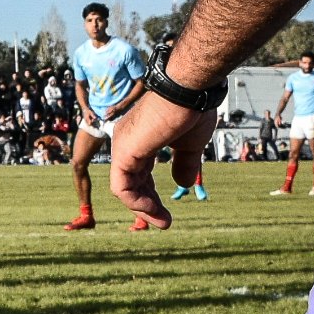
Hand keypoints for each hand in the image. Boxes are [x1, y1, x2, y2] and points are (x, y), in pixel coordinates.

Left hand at [111, 91, 216, 228]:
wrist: (189, 91)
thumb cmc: (191, 110)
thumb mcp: (190, 144)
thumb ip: (184, 164)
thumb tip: (183, 184)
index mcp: (141, 140)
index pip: (139, 174)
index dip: (151, 195)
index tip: (167, 213)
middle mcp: (127, 143)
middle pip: (131, 182)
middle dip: (147, 205)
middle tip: (165, 222)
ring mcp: (123, 148)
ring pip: (124, 188)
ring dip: (143, 208)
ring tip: (163, 222)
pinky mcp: (125, 153)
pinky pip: (122, 187)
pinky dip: (136, 202)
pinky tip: (153, 210)